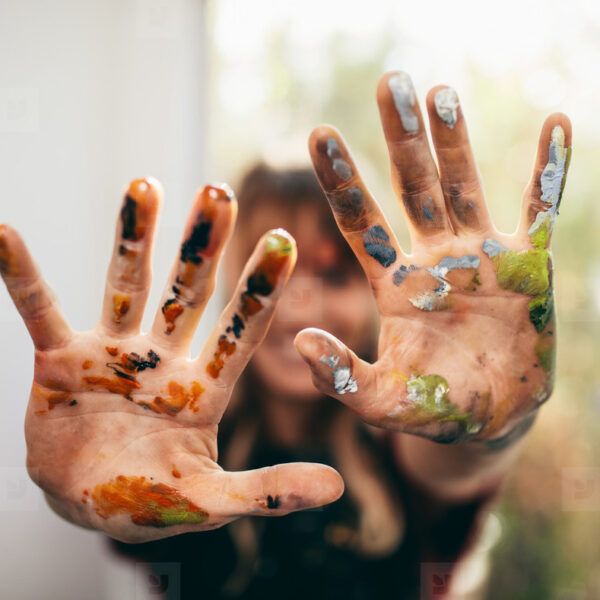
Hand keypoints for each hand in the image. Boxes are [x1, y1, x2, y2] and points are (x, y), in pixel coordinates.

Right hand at [0, 179, 341, 542]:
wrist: (86, 502)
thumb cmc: (153, 501)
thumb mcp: (210, 500)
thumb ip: (268, 490)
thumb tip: (337, 486)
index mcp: (204, 390)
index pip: (239, 331)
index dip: (260, 289)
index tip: (285, 241)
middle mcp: (164, 359)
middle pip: (189, 293)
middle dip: (204, 245)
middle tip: (221, 192)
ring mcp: (114, 354)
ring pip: (128, 285)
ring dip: (134, 236)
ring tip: (146, 184)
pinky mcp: (61, 358)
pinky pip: (39, 310)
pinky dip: (22, 277)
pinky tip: (5, 236)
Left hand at [296, 71, 570, 444]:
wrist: (489, 415)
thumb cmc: (432, 408)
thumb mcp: (382, 401)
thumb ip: (341, 376)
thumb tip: (300, 340)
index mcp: (394, 284)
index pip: (360, 222)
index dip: (342, 180)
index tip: (320, 134)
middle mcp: (432, 259)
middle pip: (413, 188)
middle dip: (401, 138)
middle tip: (390, 82)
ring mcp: (480, 257)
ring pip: (465, 187)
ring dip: (456, 141)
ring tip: (442, 92)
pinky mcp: (528, 266)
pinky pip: (541, 210)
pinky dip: (549, 172)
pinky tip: (556, 125)